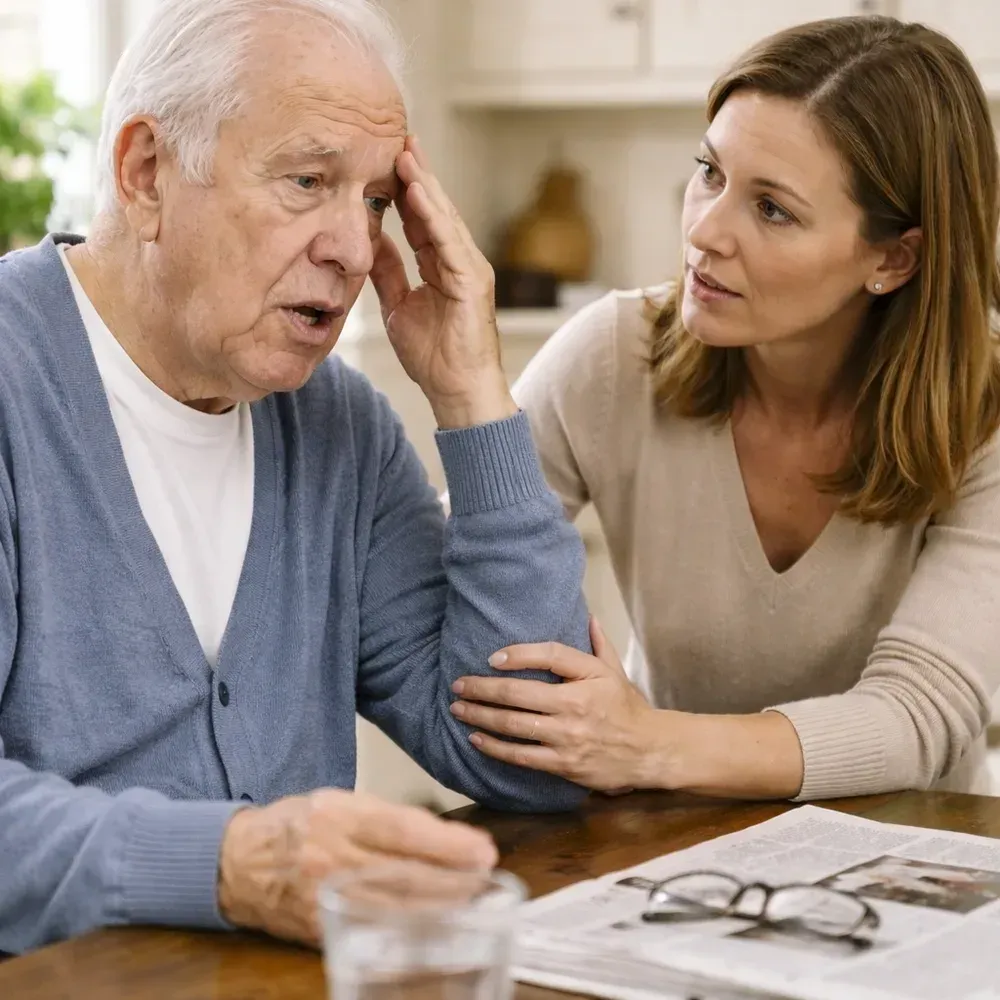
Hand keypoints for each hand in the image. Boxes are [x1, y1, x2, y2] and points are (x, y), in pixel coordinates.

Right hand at [217, 789, 496, 945]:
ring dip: (441, 908)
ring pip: (394, 909)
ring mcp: (326, 896)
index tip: (483, 849)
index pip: (403, 829)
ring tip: (473, 901)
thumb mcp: (340, 801)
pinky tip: (436, 927)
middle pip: (404, 873)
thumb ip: (387, 817)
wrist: (240, 862)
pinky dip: (409, 930)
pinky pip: (374, 933)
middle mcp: (332, 855)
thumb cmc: (299, 825)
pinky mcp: (321, 929)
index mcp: (339, 815)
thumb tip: (444, 838)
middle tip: (486, 877)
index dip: (448, 842)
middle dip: (454, 879)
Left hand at [369, 135, 515, 428]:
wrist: (457, 392)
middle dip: (417, 175)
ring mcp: (469, 270)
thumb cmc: (434, 358)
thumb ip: (389, 274)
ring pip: (444, 219)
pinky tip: (418, 193)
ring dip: (425, 185)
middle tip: (397, 137)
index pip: (421, 220)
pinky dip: (434, 216)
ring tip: (406, 152)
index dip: (405, 190)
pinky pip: (450, 242)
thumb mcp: (398, 307)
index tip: (386, 160)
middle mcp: (459, 262)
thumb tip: (371, 243)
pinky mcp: (472, 282)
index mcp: (442, 267)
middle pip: (435, 210)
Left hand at [450, 618, 661, 791]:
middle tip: (458, 686)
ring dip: (481, 717)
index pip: (548, 656)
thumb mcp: (615, 672)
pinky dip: (495, 747)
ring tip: (458, 710)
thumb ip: (599, 644)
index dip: (517, 654)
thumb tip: (588, 616)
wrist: (649, 751)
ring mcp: (567, 738)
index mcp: (589, 678)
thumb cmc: (628, 708)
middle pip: (518, 694)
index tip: (490, 657)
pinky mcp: (563, 764)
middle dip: (481, 689)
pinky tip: (477, 739)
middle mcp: (575, 707)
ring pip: (514, 726)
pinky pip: (522, 756)